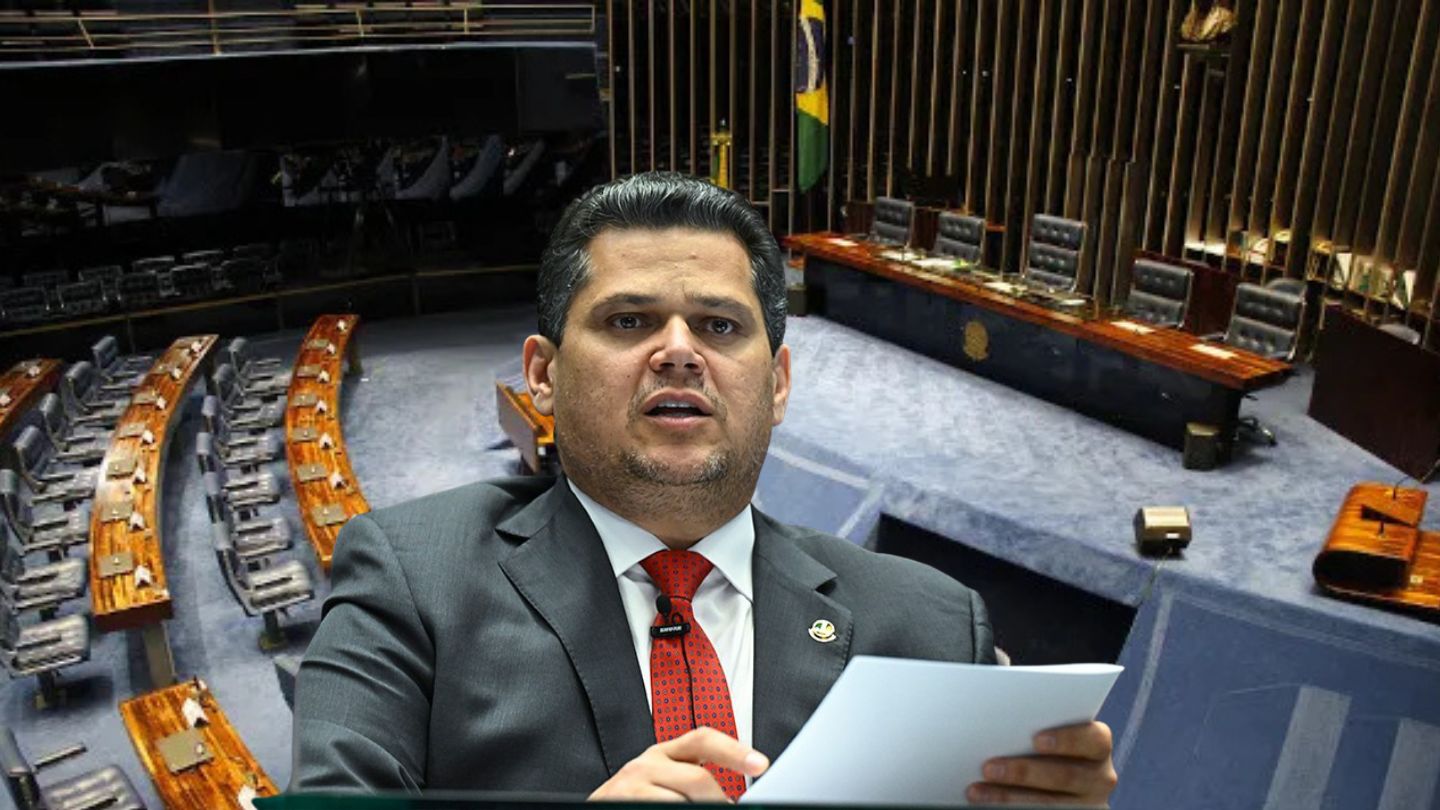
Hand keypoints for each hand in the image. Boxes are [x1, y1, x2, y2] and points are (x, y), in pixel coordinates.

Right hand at [589, 727, 769, 801]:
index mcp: (664, 753)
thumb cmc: (635, 800)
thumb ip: (692, 781)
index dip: (734, 750)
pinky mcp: (618, 802)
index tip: (761, 764)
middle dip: (719, 801)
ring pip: (682, 803)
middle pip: (698, 779)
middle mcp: (646, 763)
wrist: (598, 809)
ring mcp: (630, 785)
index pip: (703, 739)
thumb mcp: (663, 783)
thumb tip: (733, 798)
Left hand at [966, 721, 1116, 806]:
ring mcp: (1087, 804)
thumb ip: (1032, 726)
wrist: (1054, 777)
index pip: (1094, 739)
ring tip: (976, 791)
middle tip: (988, 767)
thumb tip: (993, 715)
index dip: (1067, 739)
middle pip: (1066, 776)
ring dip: (1009, 797)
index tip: (1036, 739)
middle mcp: (1100, 777)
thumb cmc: (1040, 743)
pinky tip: (986, 804)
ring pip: (1051, 804)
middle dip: (1024, 772)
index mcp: (1098, 746)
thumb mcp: (1047, 732)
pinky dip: (1012, 809)